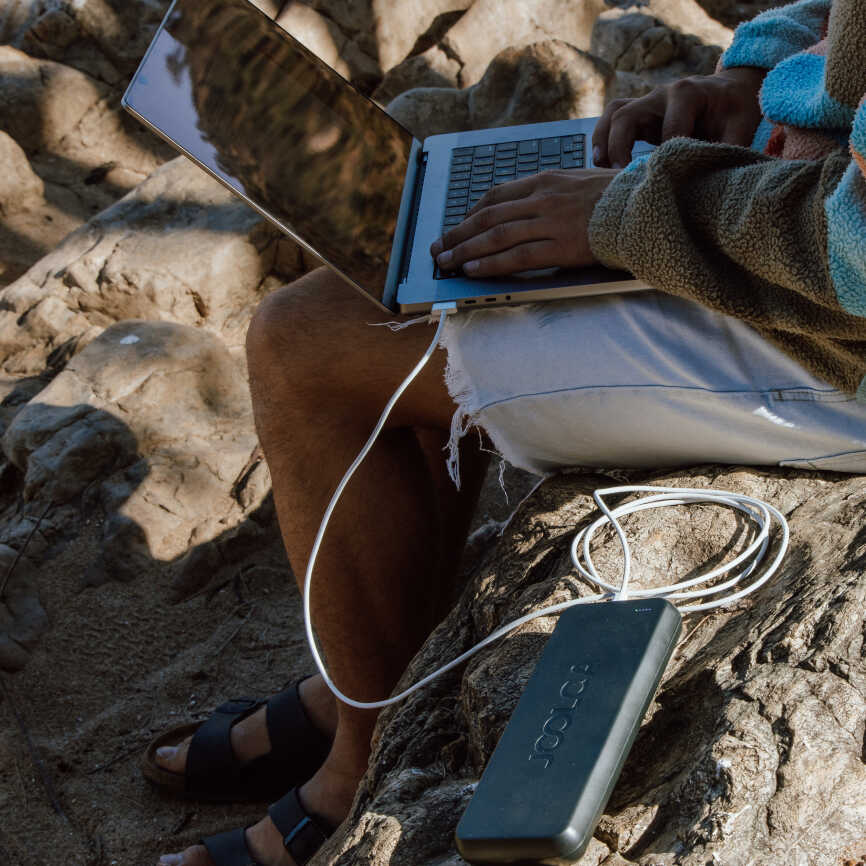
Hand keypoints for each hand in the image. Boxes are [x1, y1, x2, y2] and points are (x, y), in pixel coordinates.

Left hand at [430, 168, 618, 277]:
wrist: (650, 205)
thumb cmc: (622, 196)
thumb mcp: (584, 180)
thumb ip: (557, 191)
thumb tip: (538, 206)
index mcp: (547, 180)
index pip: (497, 195)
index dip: (472, 212)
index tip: (459, 224)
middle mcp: (543, 198)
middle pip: (488, 216)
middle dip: (458, 232)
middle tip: (438, 247)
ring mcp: (550, 222)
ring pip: (496, 236)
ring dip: (465, 249)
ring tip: (445, 261)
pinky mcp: (560, 247)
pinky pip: (517, 256)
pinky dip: (490, 263)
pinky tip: (472, 268)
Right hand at [592, 66, 766, 168]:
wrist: (731, 91)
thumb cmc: (735, 110)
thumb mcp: (741, 126)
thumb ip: (728, 148)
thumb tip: (715, 180)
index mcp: (687, 93)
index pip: (668, 129)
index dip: (665, 157)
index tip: (666, 182)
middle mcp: (661, 94)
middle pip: (627, 115)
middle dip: (619, 147)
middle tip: (620, 176)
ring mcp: (647, 102)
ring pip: (614, 114)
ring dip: (603, 141)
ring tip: (601, 169)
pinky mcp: (641, 114)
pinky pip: (612, 119)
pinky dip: (603, 139)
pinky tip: (601, 162)